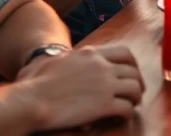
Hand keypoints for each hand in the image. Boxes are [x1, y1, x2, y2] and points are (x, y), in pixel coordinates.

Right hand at [16, 45, 144, 130]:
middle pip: (133, 71)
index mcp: (91, 54)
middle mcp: (102, 66)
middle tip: (136, 90)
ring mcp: (105, 85)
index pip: (124, 52)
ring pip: (135, 88)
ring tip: (133, 104)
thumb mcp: (56, 60)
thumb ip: (70, 58)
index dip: (133, 63)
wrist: (32, 99)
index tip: (132, 72)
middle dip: (138, 81)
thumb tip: (66, 57)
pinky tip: (123, 117)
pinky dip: (128, 113)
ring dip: (136, 97)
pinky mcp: (104, 105)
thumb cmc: (36, 82)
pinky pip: (127, 108)